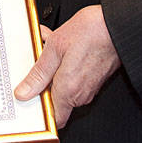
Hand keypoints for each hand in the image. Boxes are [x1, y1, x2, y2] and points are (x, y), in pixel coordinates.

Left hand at [13, 5, 120, 127]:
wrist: (117, 25)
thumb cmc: (91, 32)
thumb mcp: (55, 48)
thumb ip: (39, 73)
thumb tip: (24, 92)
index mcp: (68, 91)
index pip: (54, 118)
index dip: (41, 110)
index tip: (31, 95)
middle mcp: (81, 94)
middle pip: (57, 99)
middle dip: (46, 81)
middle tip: (39, 61)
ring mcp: (90, 87)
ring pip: (66, 85)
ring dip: (55, 69)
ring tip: (50, 45)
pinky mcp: (96, 78)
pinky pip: (75, 77)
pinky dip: (66, 64)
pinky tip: (62, 44)